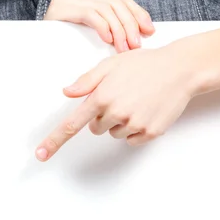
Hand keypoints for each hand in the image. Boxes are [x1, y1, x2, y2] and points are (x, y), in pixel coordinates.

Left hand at [34, 45, 196, 159]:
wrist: (179, 69)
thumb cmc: (144, 63)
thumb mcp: (112, 64)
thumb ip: (87, 80)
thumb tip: (67, 92)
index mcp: (102, 96)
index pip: (73, 124)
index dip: (54, 140)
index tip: (40, 155)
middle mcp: (116, 113)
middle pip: (96, 128)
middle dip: (104, 115)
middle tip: (122, 95)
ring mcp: (134, 124)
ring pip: (115, 133)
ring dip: (121, 121)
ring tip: (137, 99)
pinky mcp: (149, 132)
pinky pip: (133, 139)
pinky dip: (137, 128)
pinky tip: (147, 109)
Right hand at [44, 0, 155, 51]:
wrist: (33, 46)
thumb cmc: (66, 43)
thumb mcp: (93, 33)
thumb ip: (111, 25)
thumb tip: (143, 31)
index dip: (138, 13)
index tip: (149, 30)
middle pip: (115, 3)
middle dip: (130, 25)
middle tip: (136, 45)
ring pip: (105, 9)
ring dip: (119, 30)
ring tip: (124, 47)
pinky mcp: (61, 8)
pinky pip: (90, 14)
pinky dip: (102, 27)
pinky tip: (108, 40)